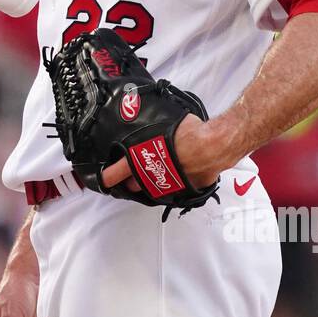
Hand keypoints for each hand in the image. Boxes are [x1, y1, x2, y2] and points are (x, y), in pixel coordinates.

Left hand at [101, 113, 231, 190]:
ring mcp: (166, 185)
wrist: (213, 146)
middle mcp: (151, 175)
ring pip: (152, 190)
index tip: (105, 180)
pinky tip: (178, 174)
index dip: (109, 177)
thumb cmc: (190, 132)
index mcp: (141, 158)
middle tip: (133, 174)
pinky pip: (173, 189)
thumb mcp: (164, 125)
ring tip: (155, 174)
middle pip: (133, 185)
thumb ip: (153, 132)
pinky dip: (174, 183)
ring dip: (151, 183)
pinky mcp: (182, 191)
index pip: (117, 171)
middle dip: (132, 180)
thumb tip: (153, 128)